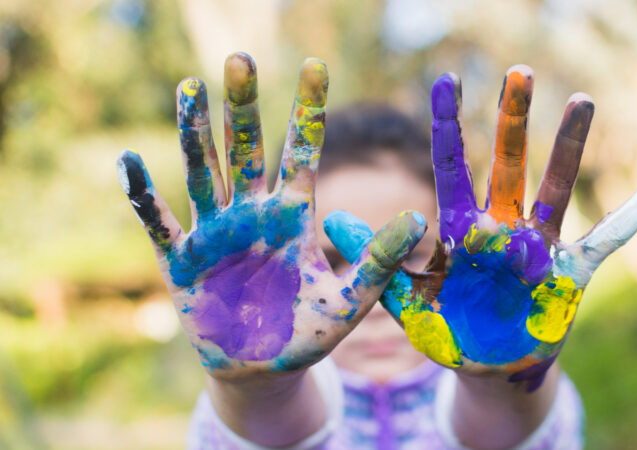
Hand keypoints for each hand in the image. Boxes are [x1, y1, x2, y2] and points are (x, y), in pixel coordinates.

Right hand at [116, 53, 425, 379]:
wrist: (263, 371)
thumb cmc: (308, 334)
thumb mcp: (349, 300)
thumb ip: (378, 261)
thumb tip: (417, 218)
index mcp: (293, 215)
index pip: (302, 152)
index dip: (308, 111)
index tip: (316, 66)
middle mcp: (252, 213)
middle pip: (247, 150)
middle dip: (243, 108)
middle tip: (242, 59)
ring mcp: (215, 232)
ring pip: (204, 173)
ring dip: (195, 133)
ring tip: (190, 88)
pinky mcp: (181, 260)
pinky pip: (161, 222)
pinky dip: (144, 196)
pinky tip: (129, 162)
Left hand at [325, 66, 636, 390]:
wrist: (489, 369)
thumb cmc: (449, 332)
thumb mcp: (407, 302)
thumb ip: (379, 260)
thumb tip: (333, 218)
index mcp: (461, 232)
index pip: (452, 168)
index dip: (448, 126)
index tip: (444, 80)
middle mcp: (502, 229)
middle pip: (507, 165)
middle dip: (512, 121)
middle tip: (518, 73)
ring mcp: (539, 248)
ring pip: (556, 187)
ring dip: (568, 147)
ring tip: (581, 100)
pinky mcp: (569, 274)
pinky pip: (607, 240)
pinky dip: (632, 217)